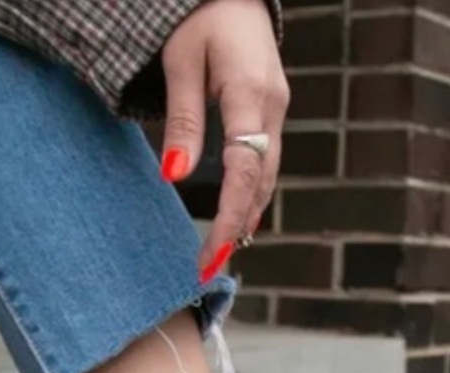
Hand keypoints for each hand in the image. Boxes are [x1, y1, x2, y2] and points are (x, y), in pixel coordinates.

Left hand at [159, 0, 289, 281]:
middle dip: (237, 228)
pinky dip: (253, 195)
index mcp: (251, 96)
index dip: (230, 217)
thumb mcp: (181, 65)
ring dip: (247, 216)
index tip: (213, 254)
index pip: (245, 171)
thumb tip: (176, 176)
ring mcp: (276, 111)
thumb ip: (182, 122)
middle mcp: (272, 108)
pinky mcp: (271, 113)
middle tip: (210, 268)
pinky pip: (266, 163)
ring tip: (222, 255)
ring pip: (267, 175)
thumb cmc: (199, 21)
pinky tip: (241, 221)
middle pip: (260, 181)